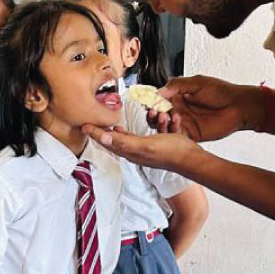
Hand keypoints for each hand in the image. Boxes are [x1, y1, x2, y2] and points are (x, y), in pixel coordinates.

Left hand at [82, 125, 198, 172]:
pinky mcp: (161, 142)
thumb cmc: (169, 153)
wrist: (191, 158)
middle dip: (114, 126)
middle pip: (119, 137)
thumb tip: (103, 136)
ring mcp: (149, 146)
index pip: (108, 141)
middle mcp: (137, 150)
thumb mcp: (144, 144)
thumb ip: (123, 140)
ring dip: (151, 120)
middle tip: (103, 116)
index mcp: (130, 151)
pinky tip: (170, 119)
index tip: (84, 124)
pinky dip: (163, 123)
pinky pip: (158, 129)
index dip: (95, 133)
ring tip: (159, 115)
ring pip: (144, 130)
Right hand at [156, 75, 260, 142]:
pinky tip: (174, 122)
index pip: (159, 99)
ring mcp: (185, 122)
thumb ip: (177, 85)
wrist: (239, 107)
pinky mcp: (191, 134)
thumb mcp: (197, 82)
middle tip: (153, 111)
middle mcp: (180, 109)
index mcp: (180, 95)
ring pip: (165, 125)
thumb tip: (159, 91)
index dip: (152, 101)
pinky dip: (171, 131)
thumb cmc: (222, 92)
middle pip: (159, 114)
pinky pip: (176, 135)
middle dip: (153, 113)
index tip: (146, 101)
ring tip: (163, 116)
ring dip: (160, 122)